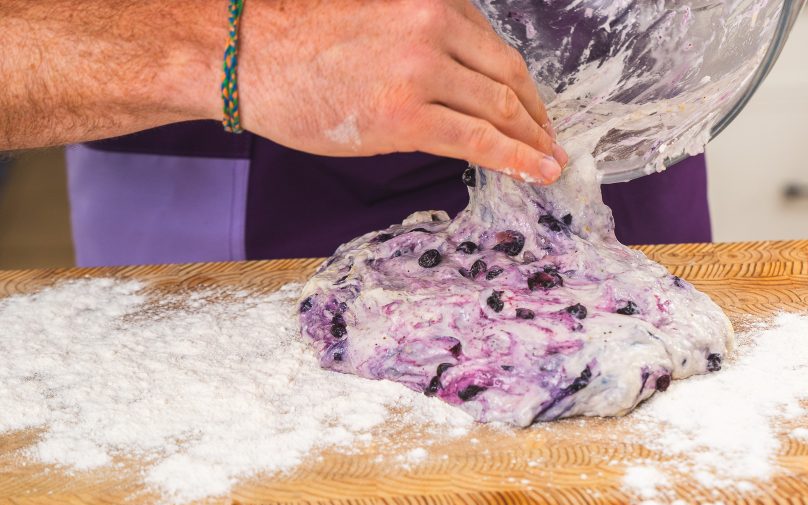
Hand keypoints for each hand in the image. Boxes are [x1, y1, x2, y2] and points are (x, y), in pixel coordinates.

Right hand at [239, 0, 567, 182]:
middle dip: (535, 113)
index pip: (494, 46)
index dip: (522, 83)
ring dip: (532, 139)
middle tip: (549, 138)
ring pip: (499, 109)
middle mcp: (434, 24)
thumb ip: (426, 41)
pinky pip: (478, 141)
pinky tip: (537, 171)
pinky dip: (516, 159)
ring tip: (550, 160)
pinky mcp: (406, 115)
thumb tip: (464, 84)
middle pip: (507, 75)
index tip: (533, 106)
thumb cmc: (299, 41)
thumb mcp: (376, 17)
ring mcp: (422, 69)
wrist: (244, 57)